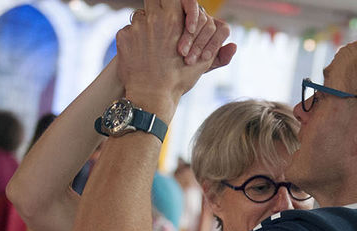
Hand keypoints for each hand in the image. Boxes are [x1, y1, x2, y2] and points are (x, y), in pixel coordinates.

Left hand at [116, 1, 233, 111]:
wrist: (151, 96)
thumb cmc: (177, 80)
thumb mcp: (200, 65)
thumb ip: (216, 52)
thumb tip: (233, 46)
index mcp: (174, 20)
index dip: (174, 1)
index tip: (174, 8)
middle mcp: (154, 19)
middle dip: (158, 7)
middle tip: (161, 19)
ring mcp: (136, 27)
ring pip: (141, 15)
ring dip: (146, 25)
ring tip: (151, 44)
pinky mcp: (123, 37)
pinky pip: (129, 30)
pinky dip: (134, 39)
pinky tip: (141, 53)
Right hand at [175, 0, 235, 67]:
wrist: (155, 58)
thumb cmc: (178, 62)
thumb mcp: (200, 65)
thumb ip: (219, 59)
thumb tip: (234, 46)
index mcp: (213, 29)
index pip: (223, 30)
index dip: (215, 45)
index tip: (204, 59)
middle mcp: (205, 17)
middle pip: (211, 26)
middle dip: (200, 44)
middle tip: (189, 59)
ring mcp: (194, 10)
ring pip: (201, 17)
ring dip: (193, 36)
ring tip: (182, 50)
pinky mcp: (182, 2)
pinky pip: (192, 4)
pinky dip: (192, 16)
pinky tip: (188, 29)